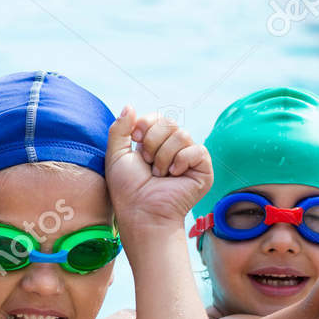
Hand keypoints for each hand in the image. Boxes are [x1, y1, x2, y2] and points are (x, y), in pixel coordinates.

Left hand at [104, 108, 211, 236]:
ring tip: (159, 175)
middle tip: (148, 164)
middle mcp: (174, 148)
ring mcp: (189, 158)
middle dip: (153, 143)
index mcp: (156, 143)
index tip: (136, 141)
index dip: (145, 125)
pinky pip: (197, 150)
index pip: (157, 118)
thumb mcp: (116, 155)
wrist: (142, 212)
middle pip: (169, 123)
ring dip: (164, 156)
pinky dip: (181, 162)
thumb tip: (129, 105)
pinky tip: (174, 176)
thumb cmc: (127, 189)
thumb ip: (119, 129)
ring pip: (182, 135)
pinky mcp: (203, 169)